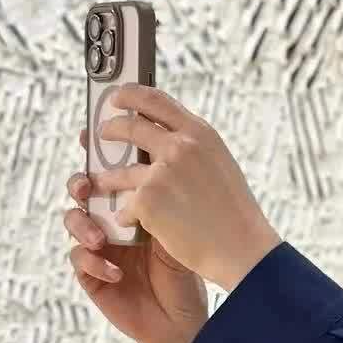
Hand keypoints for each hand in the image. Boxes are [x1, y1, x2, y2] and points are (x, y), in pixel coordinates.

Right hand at [64, 127, 208, 342]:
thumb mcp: (179, 218)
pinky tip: (116, 271)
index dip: (95, 150)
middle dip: (79, 182)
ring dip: (82, 225)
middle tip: (87, 185)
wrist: (184, 315)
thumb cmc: (186, 262)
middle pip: (81, 189)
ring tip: (100, 237)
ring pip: (72, 221)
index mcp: (131, 198)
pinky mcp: (91, 274)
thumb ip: (164, 186)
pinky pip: (78, 260)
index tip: (89, 134)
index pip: (109, 167)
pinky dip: (94, 262)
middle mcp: (110, 217)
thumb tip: (159, 144)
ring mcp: (98, 245)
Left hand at [92, 85, 283, 290]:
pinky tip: (131, 223)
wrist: (240, 248)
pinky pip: (125, 206)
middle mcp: (179, 147)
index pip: (157, 101)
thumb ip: (193, 149)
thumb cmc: (233, 213)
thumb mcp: (219, 164)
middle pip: (130, 127)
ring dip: (107, 178)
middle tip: (103, 133)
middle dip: (111, 129)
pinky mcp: (147, 201)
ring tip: (101, 183)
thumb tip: (166, 140)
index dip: (131, 94)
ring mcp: (161, 173)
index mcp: (199, 134)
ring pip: (120, 171)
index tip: (118, 96)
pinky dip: (126, 216)